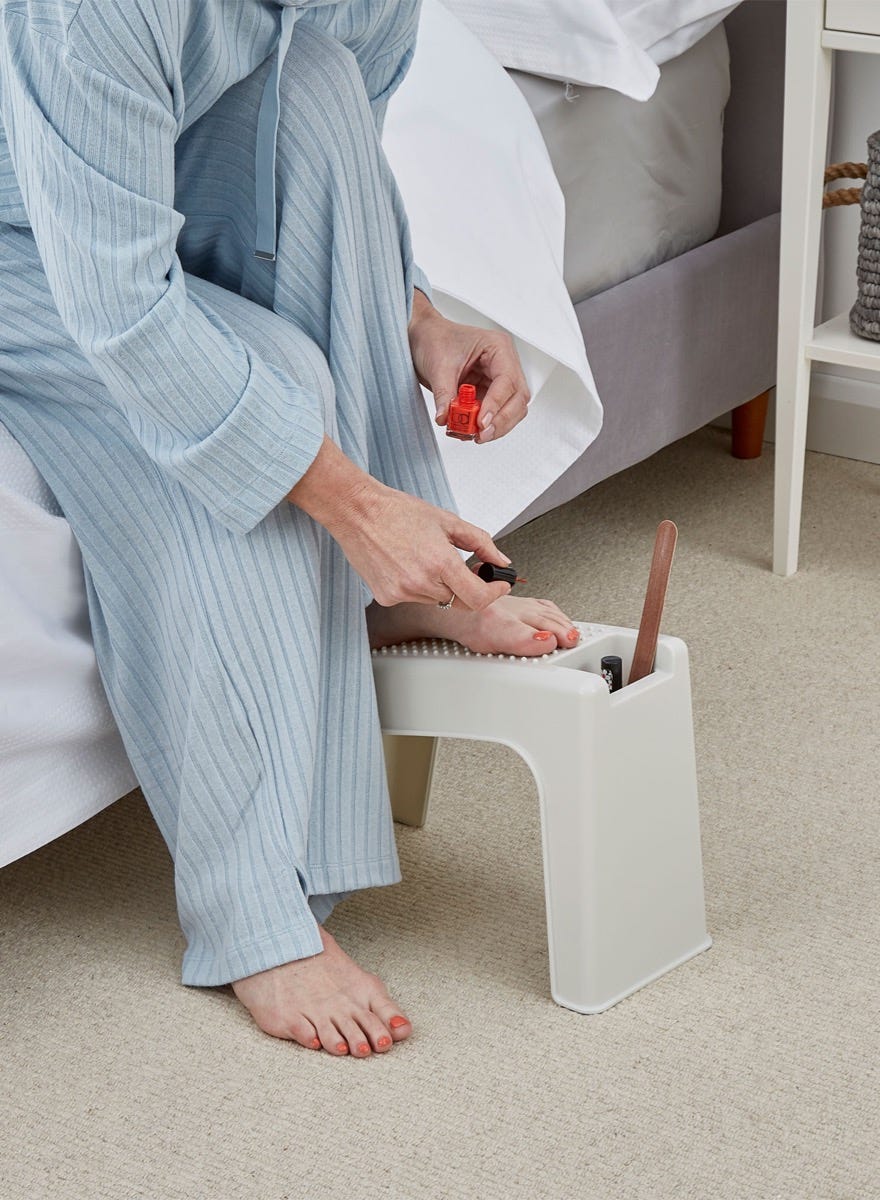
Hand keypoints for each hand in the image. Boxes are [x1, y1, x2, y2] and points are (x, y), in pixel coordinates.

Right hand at [287, 437, 511, 608]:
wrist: (358, 512)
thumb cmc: (398, 512)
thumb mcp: (448, 521)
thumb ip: (480, 543)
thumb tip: (501, 560)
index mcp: (440, 562)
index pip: (479, 598)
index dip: (495, 592)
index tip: (499, 584)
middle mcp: (421, 582)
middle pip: (460, 602)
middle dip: (470, 588)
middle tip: (470, 570)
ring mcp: (402, 593)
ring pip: (437, 601)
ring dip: (442, 586)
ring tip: (428, 558)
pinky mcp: (387, 597)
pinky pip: (414, 599)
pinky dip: (419, 587)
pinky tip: (408, 565)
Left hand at [408, 290, 530, 443]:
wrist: (423, 339)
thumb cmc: (435, 338)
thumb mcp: (438, 366)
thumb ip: (444, 395)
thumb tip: (447, 418)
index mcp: (498, 348)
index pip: (507, 381)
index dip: (496, 404)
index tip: (482, 422)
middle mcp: (503, 364)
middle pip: (517, 399)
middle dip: (501, 420)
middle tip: (481, 435)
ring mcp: (496, 379)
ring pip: (511, 410)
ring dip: (495, 426)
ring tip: (472, 435)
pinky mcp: (487, 393)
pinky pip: (494, 414)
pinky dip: (483, 426)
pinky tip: (468, 430)